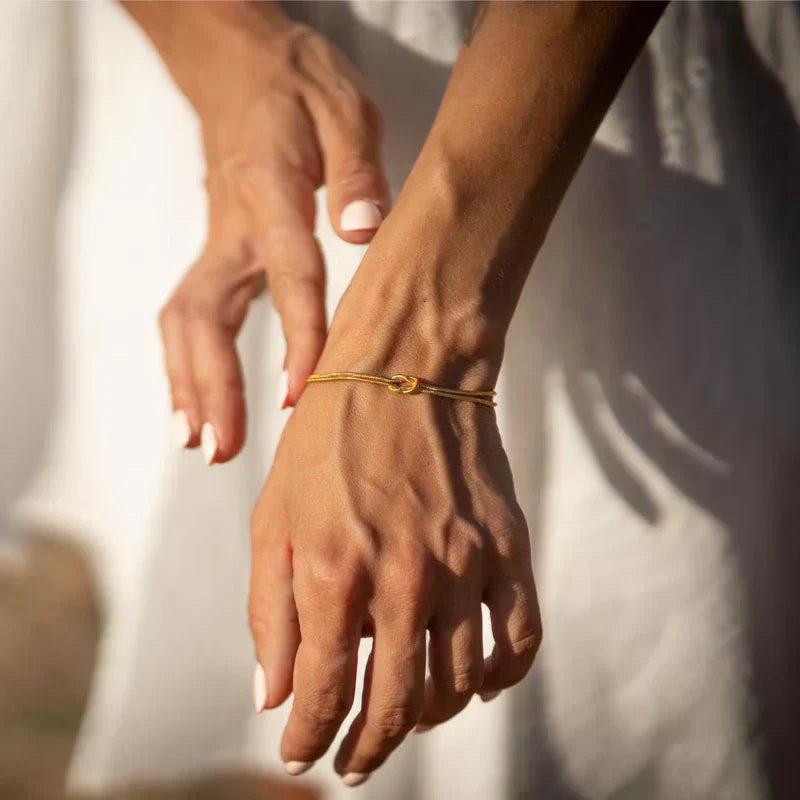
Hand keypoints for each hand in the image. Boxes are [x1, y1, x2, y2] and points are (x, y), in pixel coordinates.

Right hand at [145, 3, 388, 461]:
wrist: (241, 67)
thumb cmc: (300, 89)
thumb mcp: (345, 109)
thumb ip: (356, 170)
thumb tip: (363, 233)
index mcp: (270, 192)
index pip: (288, 275)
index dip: (297, 337)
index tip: (302, 397)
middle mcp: (232, 227)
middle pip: (207, 312)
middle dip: (213, 383)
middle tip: (223, 447)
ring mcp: (217, 243)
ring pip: (187, 320)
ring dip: (189, 385)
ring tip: (203, 445)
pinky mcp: (215, 254)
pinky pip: (189, 316)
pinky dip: (186, 365)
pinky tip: (195, 407)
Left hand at [248, 294, 540, 780]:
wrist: (405, 371)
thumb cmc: (327, 442)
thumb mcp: (274, 517)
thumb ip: (270, 611)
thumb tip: (273, 696)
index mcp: (334, 569)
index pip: (326, 692)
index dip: (310, 738)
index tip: (303, 755)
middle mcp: (405, 576)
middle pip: (396, 705)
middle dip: (367, 748)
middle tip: (353, 762)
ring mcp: (465, 563)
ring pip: (457, 685)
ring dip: (427, 718)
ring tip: (404, 716)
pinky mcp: (507, 548)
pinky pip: (518, 641)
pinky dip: (500, 679)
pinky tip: (476, 684)